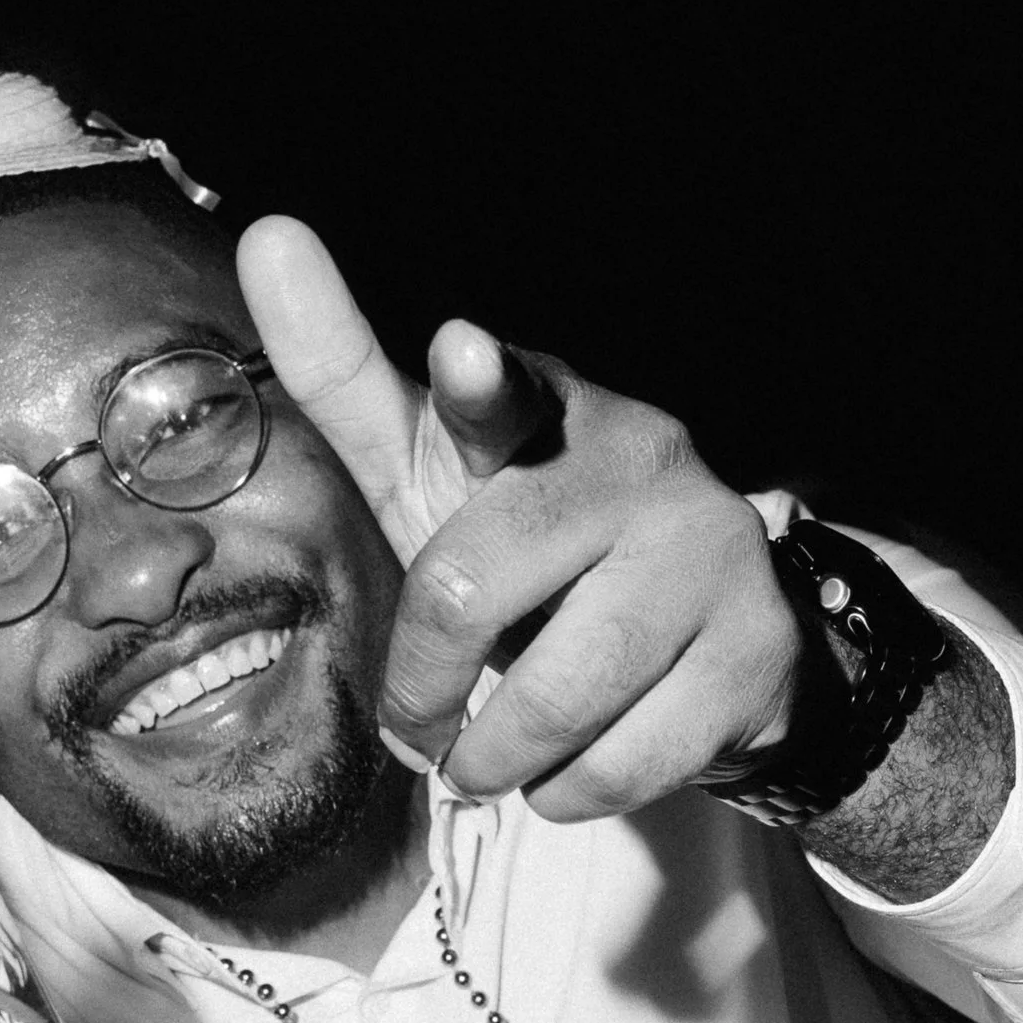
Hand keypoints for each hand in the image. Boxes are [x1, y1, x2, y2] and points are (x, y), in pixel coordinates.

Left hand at [237, 215, 800, 817]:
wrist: (706, 642)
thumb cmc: (534, 547)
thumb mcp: (435, 467)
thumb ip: (349, 376)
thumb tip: (268, 232)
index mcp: (550, 409)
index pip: (504, 394)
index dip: (480, 384)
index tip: (461, 353)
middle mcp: (639, 459)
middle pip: (474, 582)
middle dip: (422, 683)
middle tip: (418, 726)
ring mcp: (709, 553)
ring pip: (557, 693)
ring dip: (494, 754)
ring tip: (488, 757)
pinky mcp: (753, 651)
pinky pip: (622, 760)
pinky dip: (568, 791)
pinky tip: (571, 768)